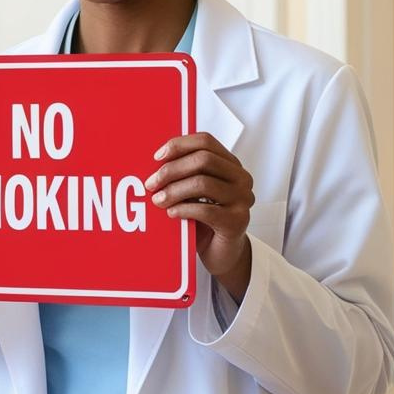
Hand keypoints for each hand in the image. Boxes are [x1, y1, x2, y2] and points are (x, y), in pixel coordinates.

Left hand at [146, 133, 255, 300]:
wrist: (221, 251)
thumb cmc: (204, 219)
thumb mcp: (193, 192)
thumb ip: (183, 175)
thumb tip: (154, 163)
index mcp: (230, 165)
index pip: (205, 141)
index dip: (179, 145)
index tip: (157, 157)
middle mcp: (241, 178)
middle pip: (203, 160)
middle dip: (171, 170)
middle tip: (150, 183)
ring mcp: (243, 199)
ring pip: (203, 183)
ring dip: (174, 191)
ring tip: (158, 200)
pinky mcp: (237, 221)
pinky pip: (206, 210)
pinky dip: (183, 209)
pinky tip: (171, 213)